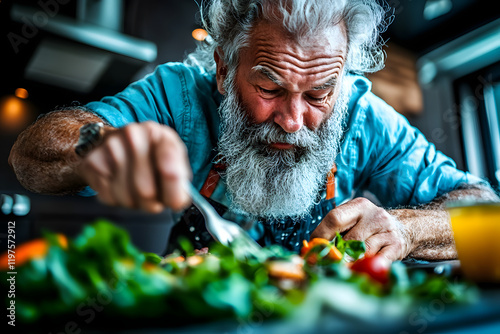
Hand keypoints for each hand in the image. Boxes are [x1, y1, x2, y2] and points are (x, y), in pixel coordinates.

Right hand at [77, 121, 191, 212]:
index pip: (171, 172)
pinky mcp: (92, 160)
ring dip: (132, 202)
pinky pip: (108, 197)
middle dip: (150, 203)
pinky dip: (115, 198)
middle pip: (146, 192)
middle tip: (152, 196)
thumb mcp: (174, 164)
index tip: (172, 199)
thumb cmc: (151, 159)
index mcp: (161, 135)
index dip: (172, 192)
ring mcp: (111, 145)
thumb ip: (179, 181)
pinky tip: (119, 184)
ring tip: (134, 188)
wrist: (116, 147)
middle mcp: (134, 134)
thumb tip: (176, 199)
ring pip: (125, 197)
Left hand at [310, 197, 411, 260]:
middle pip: (349, 239)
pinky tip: (360, 268)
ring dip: (351, 262)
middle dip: (336, 253)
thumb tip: (313, 247)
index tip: (313, 246)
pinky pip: (376, 261)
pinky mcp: (396, 246)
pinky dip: (366, 267)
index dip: (321, 235)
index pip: (335, 218)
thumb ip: (335, 231)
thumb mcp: (353, 221)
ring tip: (345, 265)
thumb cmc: (368, 227)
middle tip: (327, 261)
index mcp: (359, 206)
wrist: (403, 229)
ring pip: (362, 252)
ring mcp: (388, 231)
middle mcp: (375, 215)